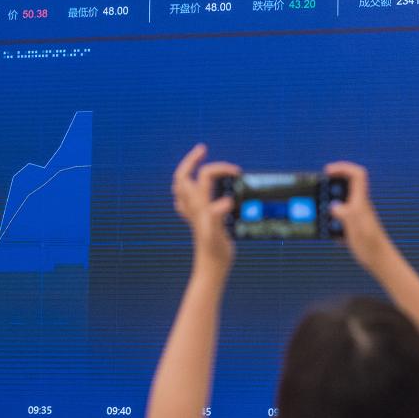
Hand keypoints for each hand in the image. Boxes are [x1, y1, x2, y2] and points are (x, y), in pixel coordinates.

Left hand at [172, 144, 239, 269]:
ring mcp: (192, 214)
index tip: (237, 172)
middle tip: (203, 149)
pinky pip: (185, 202)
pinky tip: (195, 194)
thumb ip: (217, 217)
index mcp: (199, 204)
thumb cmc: (215, 253)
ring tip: (197, 164)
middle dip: (191, 160)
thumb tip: (226, 201)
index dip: (220, 167)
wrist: (210, 268)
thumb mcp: (217, 234)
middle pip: (183, 175)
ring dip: (187, 172)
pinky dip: (188, 192)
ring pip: (181, 187)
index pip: (204, 174)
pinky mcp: (196, 222)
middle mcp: (193, 207)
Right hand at [324, 162, 393, 271]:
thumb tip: (333, 206)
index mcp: (361, 202)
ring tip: (325, 221)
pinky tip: (333, 236)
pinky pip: (340, 220)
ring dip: (330, 209)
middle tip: (320, 195)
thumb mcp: (355, 228)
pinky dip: (333, 225)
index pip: (357, 174)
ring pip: (341, 203)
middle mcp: (360, 206)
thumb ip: (344, 214)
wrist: (381, 261)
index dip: (342, 168)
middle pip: (346, 186)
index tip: (327, 171)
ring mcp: (357, 216)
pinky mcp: (354, 226)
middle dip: (331, 188)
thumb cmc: (371, 246)